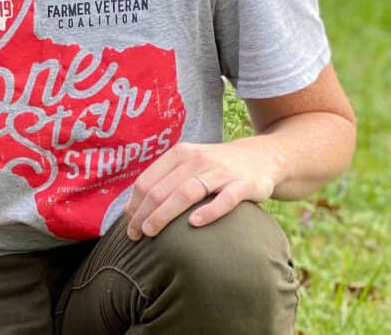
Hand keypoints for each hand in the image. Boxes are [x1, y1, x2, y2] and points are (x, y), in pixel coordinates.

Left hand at [123, 140, 278, 239]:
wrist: (262, 157)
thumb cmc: (216, 168)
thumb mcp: (189, 165)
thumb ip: (164, 181)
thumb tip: (131, 210)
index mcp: (179, 154)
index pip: (147, 180)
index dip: (134, 204)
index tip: (128, 224)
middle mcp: (197, 159)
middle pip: (162, 189)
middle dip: (144, 213)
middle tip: (135, 235)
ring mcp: (221, 171)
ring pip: (186, 192)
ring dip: (165, 214)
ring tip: (151, 232)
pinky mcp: (244, 184)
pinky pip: (225, 199)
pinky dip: (209, 211)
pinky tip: (194, 224)